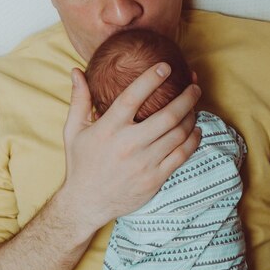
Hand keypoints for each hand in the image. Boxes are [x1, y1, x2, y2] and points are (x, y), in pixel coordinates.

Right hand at [62, 64, 201, 232]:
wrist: (86, 203)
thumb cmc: (80, 163)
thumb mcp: (73, 131)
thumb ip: (79, 100)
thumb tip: (76, 70)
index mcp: (108, 129)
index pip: (133, 97)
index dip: (151, 79)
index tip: (166, 67)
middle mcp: (128, 145)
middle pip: (167, 115)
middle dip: (186, 97)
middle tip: (194, 85)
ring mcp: (144, 163)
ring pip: (178, 134)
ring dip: (191, 116)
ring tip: (194, 106)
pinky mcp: (155, 179)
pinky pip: (181, 155)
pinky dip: (192, 140)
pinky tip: (195, 130)